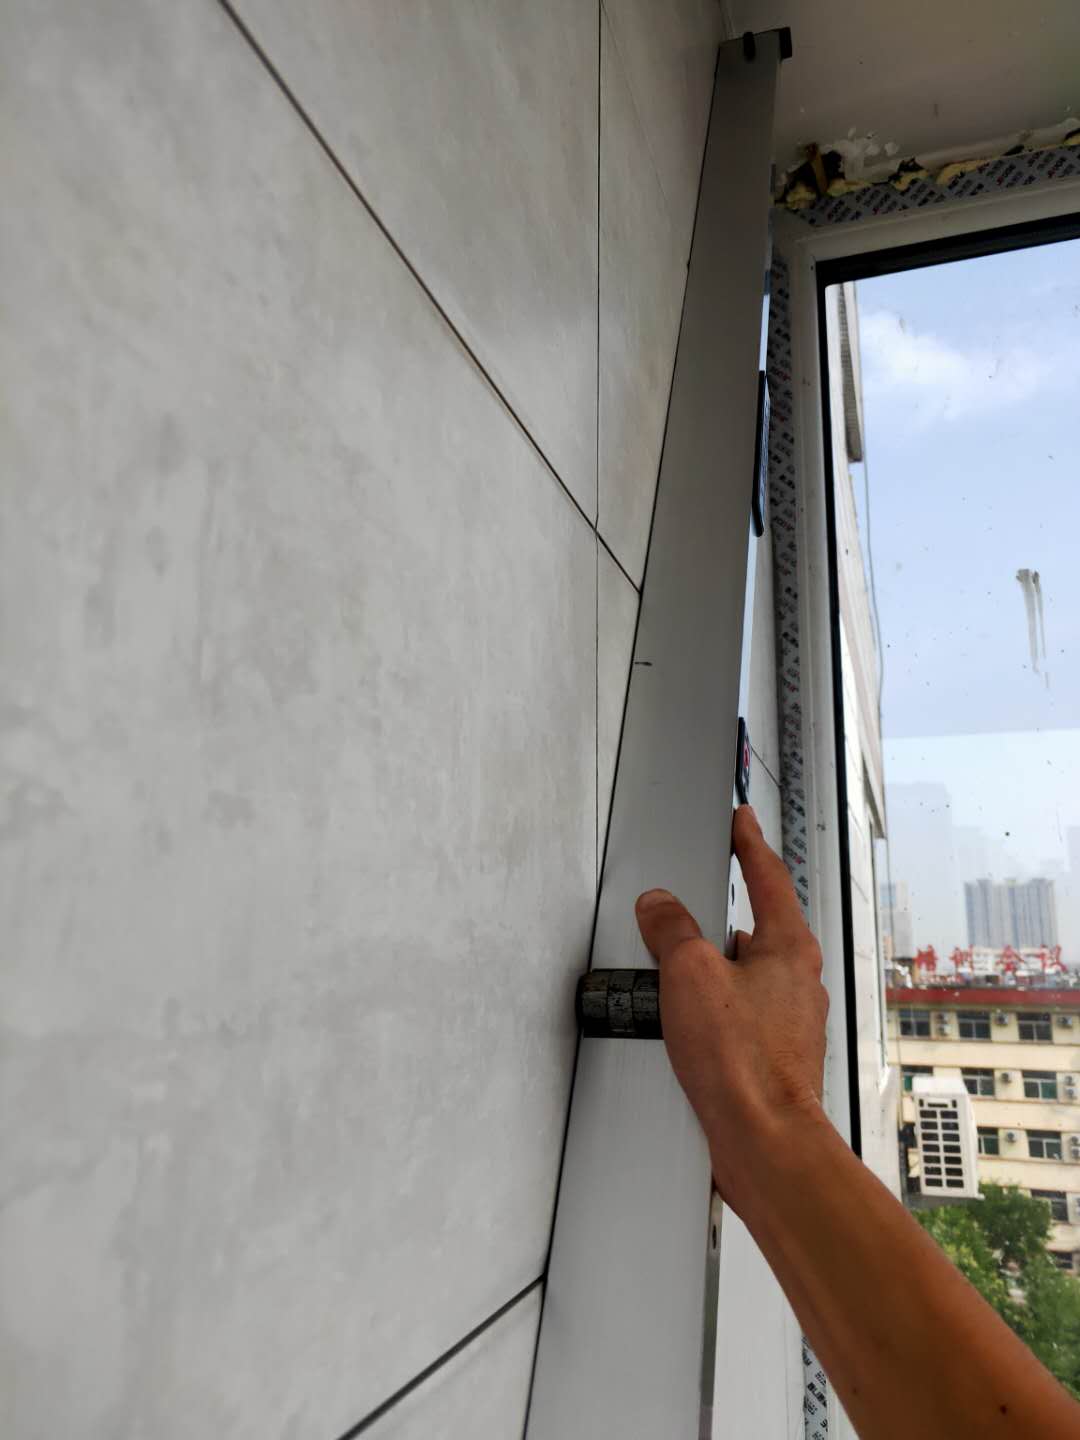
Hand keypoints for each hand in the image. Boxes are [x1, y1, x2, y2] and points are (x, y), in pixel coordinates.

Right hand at [635, 805, 828, 1214]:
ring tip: (670, 989)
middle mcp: (797, 982)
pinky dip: (707, 1015)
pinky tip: (681, 1032)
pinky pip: (734, 1017)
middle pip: (751, 930)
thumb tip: (659, 907)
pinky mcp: (771, 1057)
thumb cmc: (742, 1063)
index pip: (768, 878)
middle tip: (680, 918)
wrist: (764, 1142)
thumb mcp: (690, 975)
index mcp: (790, 948)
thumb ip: (672, 931)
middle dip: (713, 924)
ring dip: (707, 978)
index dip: (749, 843)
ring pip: (739, 978)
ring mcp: (787, 1021)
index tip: (741, 821)